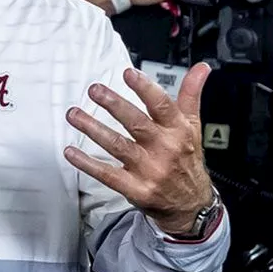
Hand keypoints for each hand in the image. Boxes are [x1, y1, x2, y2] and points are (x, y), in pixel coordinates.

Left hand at [64, 64, 213, 233]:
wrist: (190, 203)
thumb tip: (201, 68)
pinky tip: (71, 152)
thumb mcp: (193, 126)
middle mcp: (164, 148)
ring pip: (117, 145)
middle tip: (95, 90)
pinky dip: (87, 163)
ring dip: (93, 129)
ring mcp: (148, 170)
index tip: (128, 74)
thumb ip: (191, 95)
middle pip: (136, 123)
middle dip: (114, 105)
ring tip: (74, 114)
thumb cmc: (187, 159)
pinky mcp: (135, 188)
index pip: (162, 105)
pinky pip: (107, 174)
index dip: (145, 88)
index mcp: (178, 130)